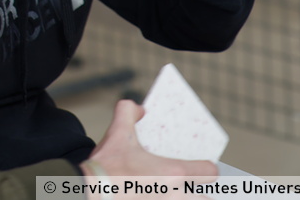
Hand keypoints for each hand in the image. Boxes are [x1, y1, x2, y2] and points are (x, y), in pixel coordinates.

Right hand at [80, 100, 216, 199]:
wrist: (89, 192)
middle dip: (199, 191)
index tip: (204, 166)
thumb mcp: (117, 131)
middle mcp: (175, 196)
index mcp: (173, 173)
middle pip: (205, 198)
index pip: (209, 173)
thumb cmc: (106, 166)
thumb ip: (128, 111)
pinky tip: (157, 195)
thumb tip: (139, 109)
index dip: (208, 167)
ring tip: (177, 191)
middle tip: (191, 183)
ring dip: (186, 197)